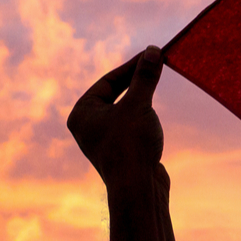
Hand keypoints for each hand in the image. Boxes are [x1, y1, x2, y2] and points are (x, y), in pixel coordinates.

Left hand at [69, 46, 165, 193]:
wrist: (138, 190)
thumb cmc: (131, 145)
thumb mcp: (139, 104)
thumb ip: (145, 76)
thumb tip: (154, 50)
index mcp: (81, 113)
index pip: (108, 81)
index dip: (132, 66)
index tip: (153, 54)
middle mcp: (88, 126)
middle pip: (115, 94)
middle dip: (138, 81)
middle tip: (158, 65)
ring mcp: (104, 140)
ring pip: (126, 110)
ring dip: (143, 100)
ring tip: (158, 91)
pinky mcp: (121, 152)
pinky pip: (132, 126)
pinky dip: (145, 118)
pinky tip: (155, 122)